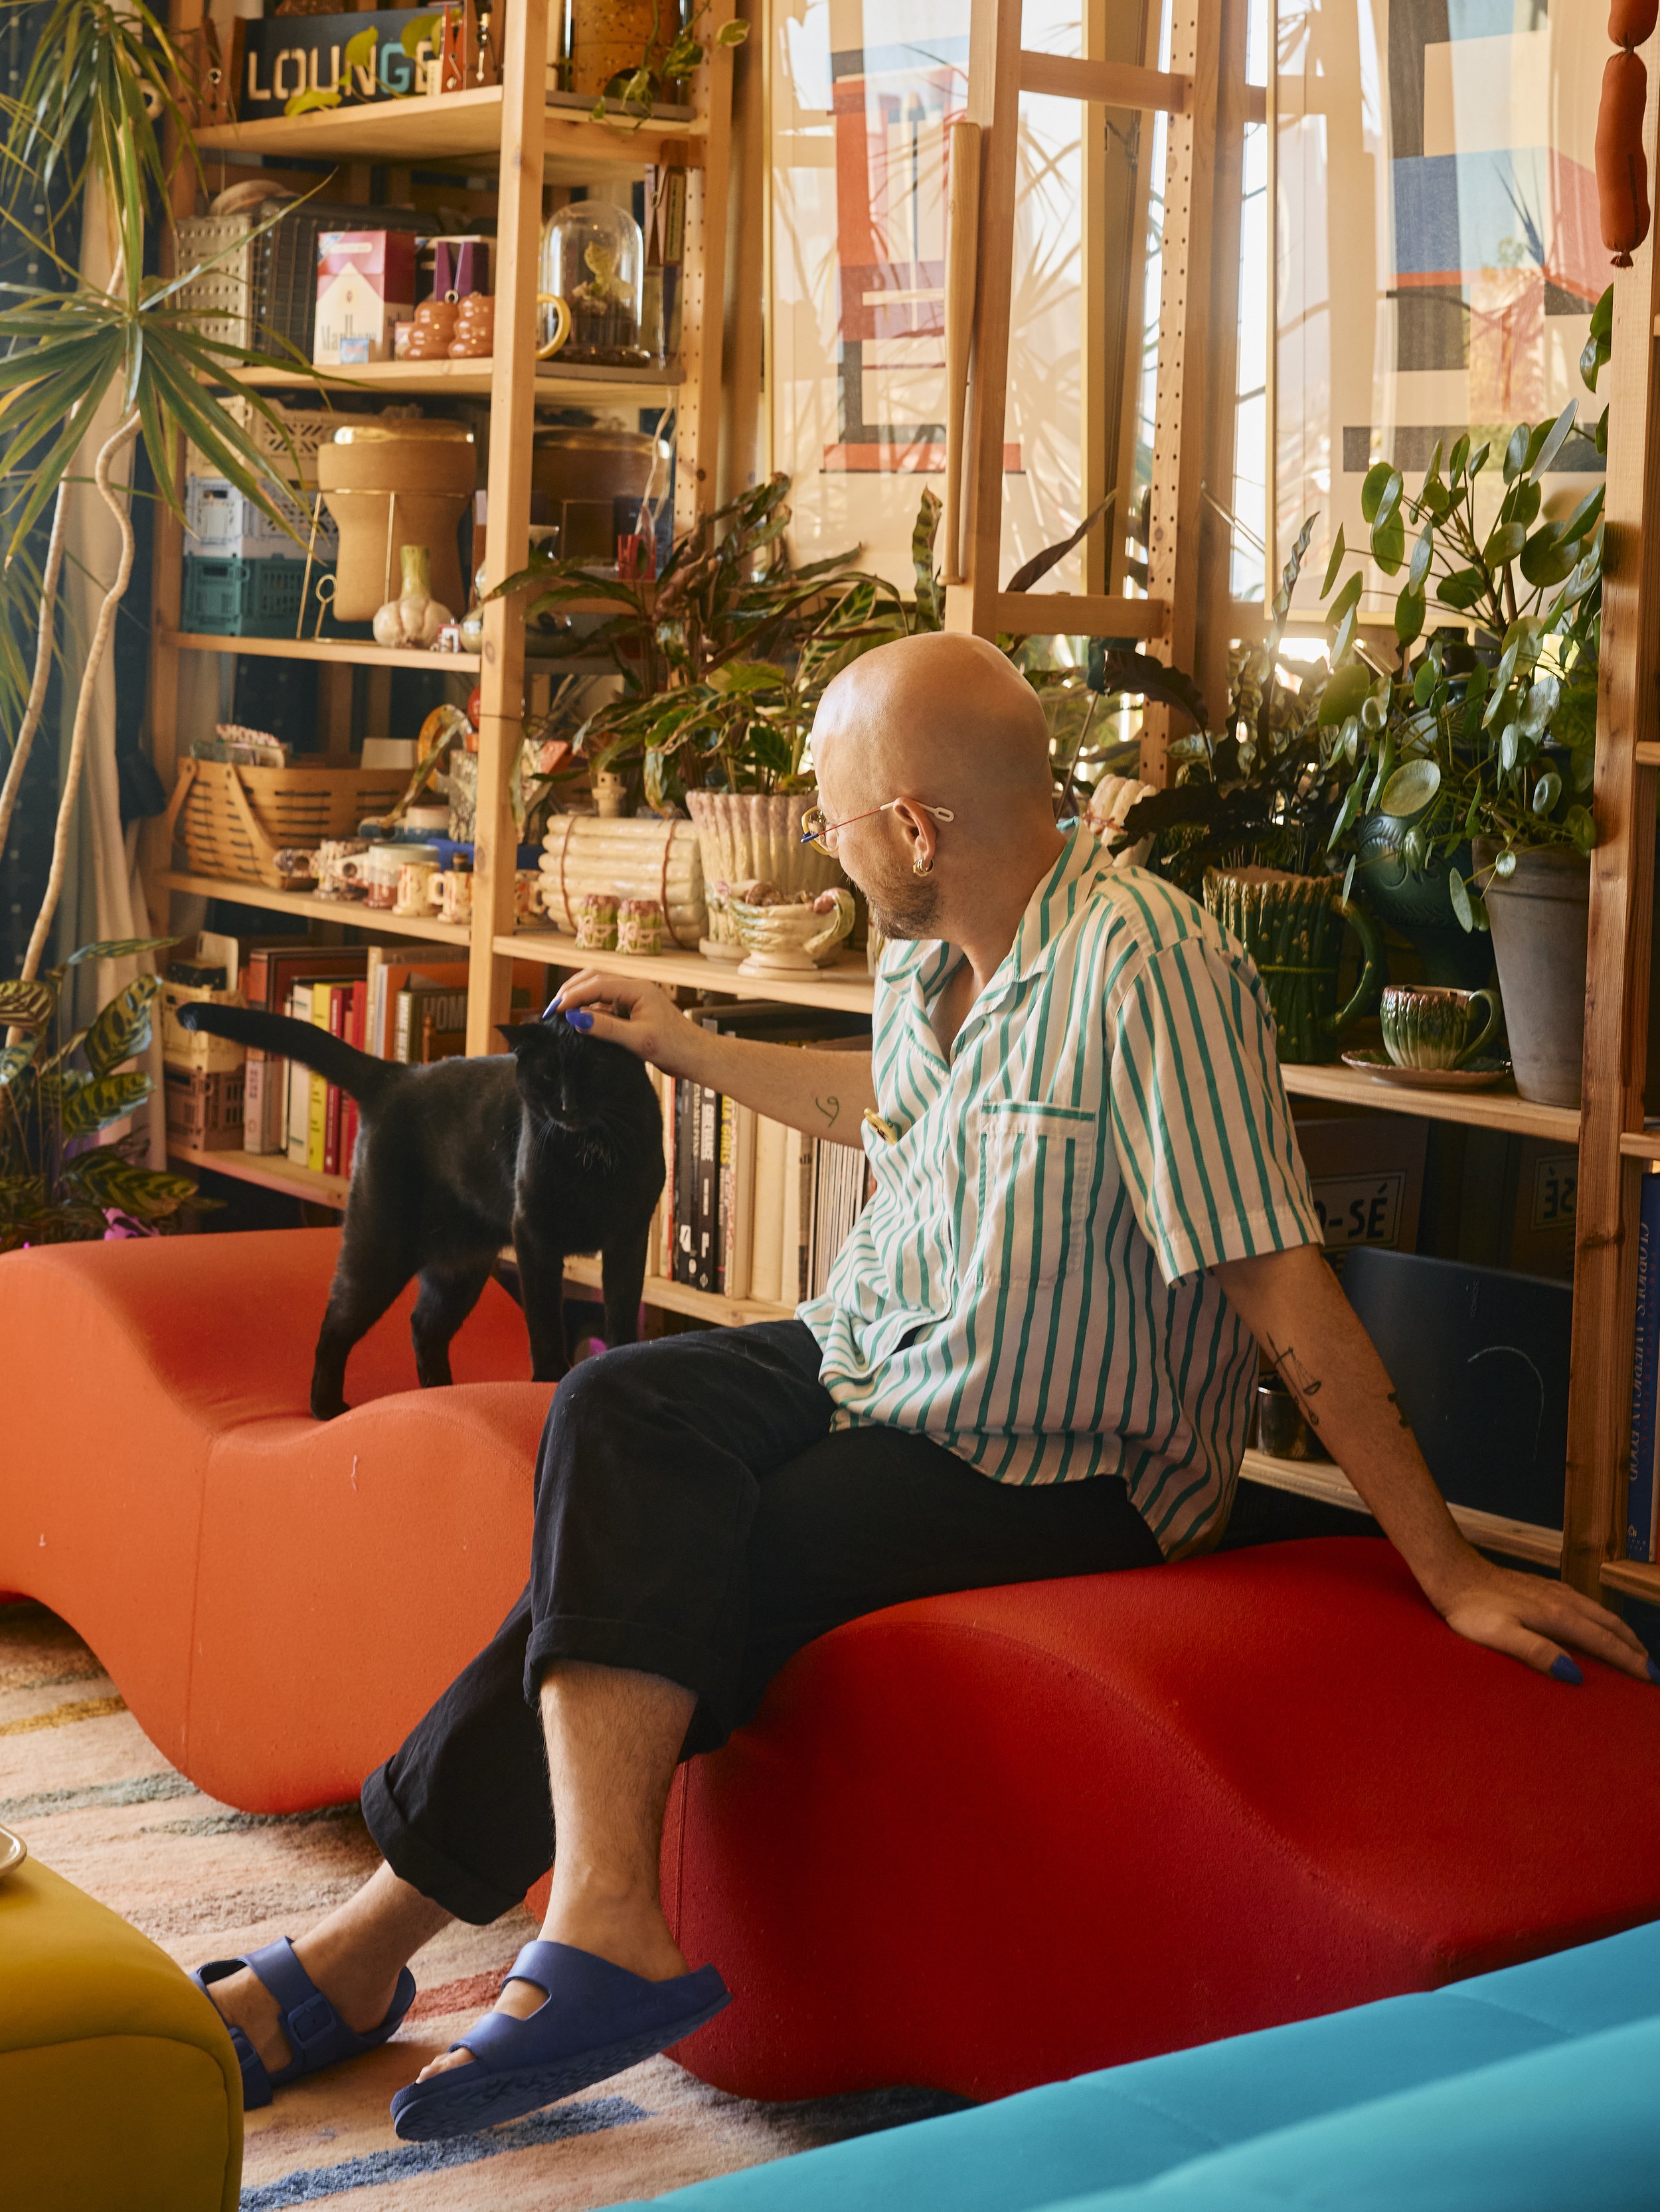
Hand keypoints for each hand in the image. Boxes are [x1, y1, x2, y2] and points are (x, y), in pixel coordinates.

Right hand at [548, 969, 704, 1079]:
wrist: (696, 1056)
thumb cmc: (674, 1047)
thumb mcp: (637, 1040)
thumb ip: (606, 1028)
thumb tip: (576, 1019)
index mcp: (637, 988)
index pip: (596, 985)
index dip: (572, 996)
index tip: (555, 1011)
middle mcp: (635, 987)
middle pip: (594, 979)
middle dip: (571, 991)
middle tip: (552, 1010)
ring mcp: (634, 998)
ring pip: (598, 989)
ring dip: (579, 998)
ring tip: (561, 1014)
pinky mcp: (633, 1010)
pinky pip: (606, 1003)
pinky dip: (590, 1009)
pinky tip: (580, 1022)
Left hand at [1435, 1552, 1658, 1686]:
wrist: (1453, 1572)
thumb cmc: (1471, 1609)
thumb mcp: (1500, 1635)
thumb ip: (1537, 1652)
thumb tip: (1574, 1675)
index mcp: (1557, 1616)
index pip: (1604, 1642)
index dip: (1629, 1661)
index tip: (1650, 1679)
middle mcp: (1562, 1600)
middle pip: (1609, 1625)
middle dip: (1633, 1648)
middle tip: (1651, 1671)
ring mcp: (1553, 1591)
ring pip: (1599, 1612)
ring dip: (1621, 1632)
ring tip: (1635, 1649)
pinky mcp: (1542, 1586)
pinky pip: (1585, 1604)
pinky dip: (1602, 1618)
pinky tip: (1597, 1621)